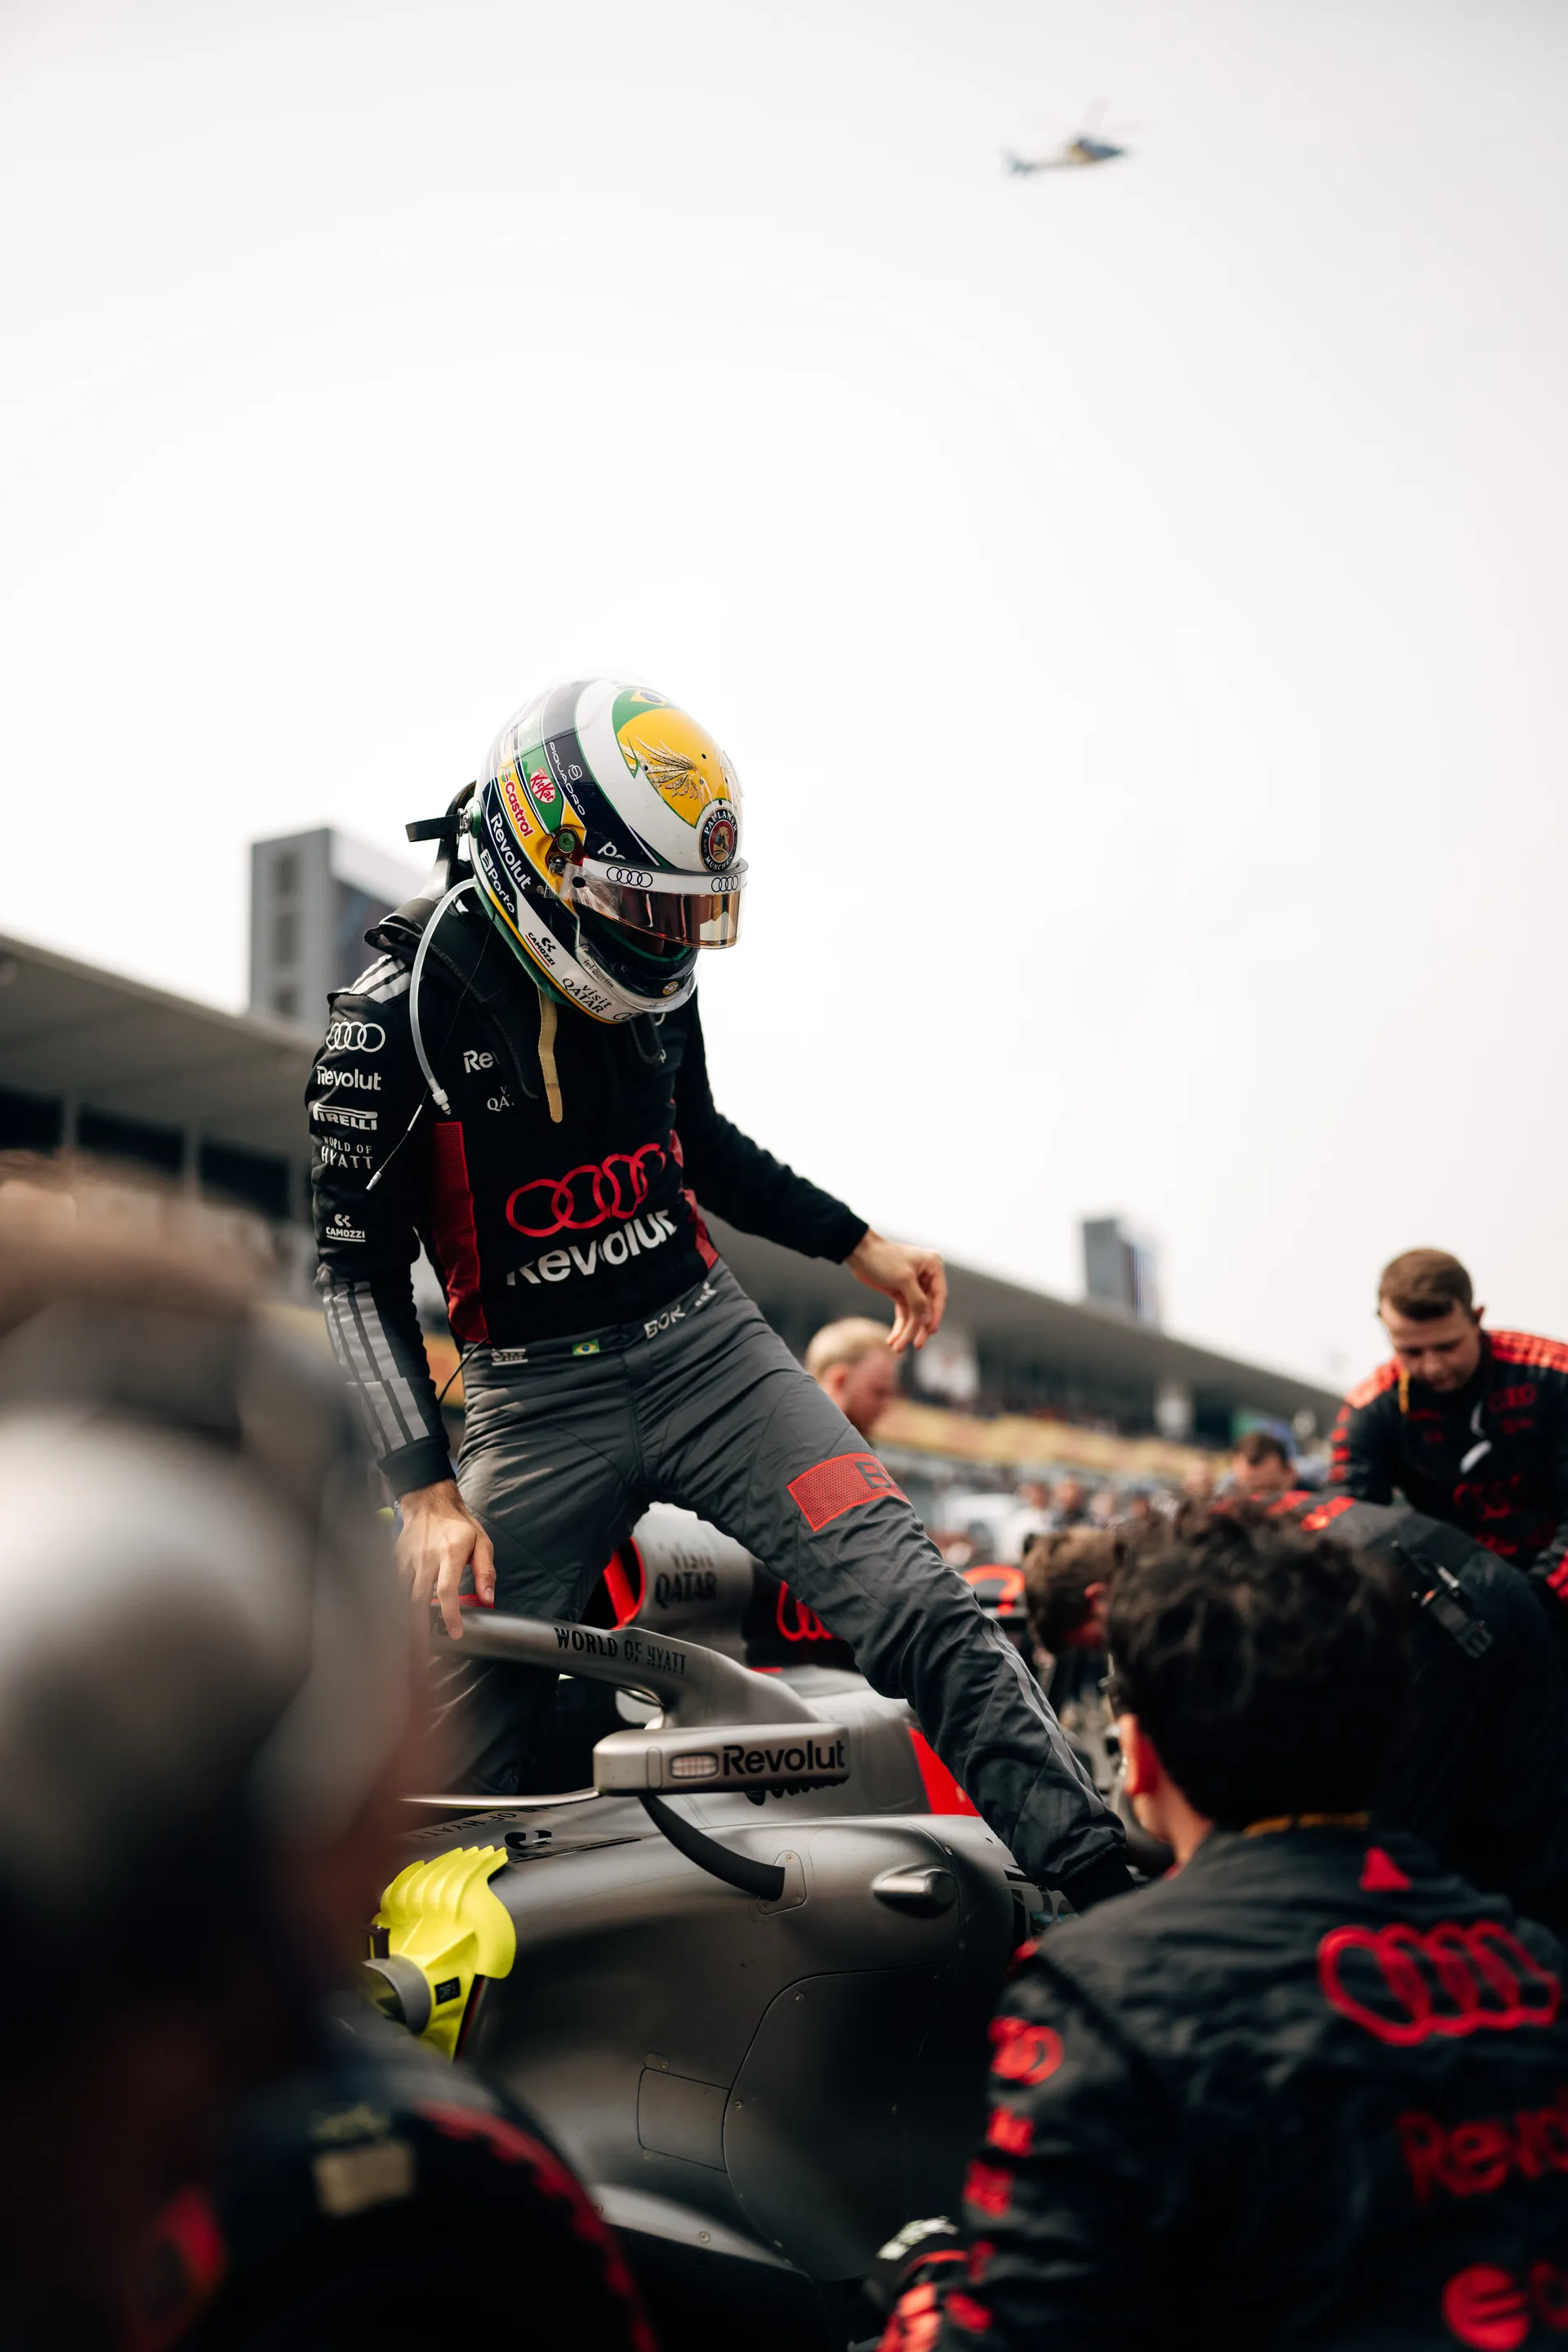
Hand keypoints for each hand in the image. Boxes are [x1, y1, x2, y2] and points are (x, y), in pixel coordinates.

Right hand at [396, 1478, 495, 1639]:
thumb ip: (485, 1571)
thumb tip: (489, 1599)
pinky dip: (393, 1605)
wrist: (429, 1502)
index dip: (450, 1615)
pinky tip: (395, 1621)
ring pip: (401, 1596)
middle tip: (422, 1652)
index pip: (447, 1591)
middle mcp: (426, 1558)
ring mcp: (407, 1559)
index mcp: (450, 1554)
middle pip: (418, 1599)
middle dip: (419, 1628)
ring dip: (404, 1620)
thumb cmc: (458, 1525)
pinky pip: (392, 1587)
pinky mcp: (395, 1559)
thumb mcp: (481, 1542)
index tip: (456, 1634)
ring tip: (406, 1644)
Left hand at [846, 1230, 946, 1353]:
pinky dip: (899, 1327)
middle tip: (916, 1345)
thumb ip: (918, 1301)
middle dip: (919, 1328)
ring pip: (914, 1314)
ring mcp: (914, 1286)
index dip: (935, 1315)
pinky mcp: (900, 1292)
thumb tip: (928, 1322)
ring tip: (897, 1348)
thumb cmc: (883, 1258)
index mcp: (933, 1267)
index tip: (931, 1332)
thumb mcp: (903, 1279)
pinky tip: (893, 1340)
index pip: (939, 1296)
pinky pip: (904, 1313)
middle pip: (927, 1308)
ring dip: (907, 1331)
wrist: (858, 1252)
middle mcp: (926, 1276)